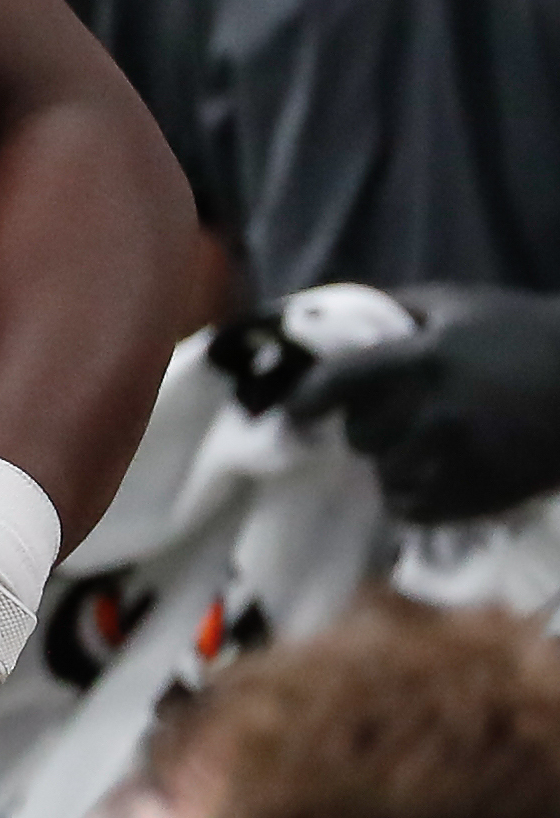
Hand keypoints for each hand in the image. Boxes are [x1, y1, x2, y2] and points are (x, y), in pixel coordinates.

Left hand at [285, 286, 559, 524]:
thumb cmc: (523, 333)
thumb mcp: (457, 305)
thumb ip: (394, 308)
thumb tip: (330, 314)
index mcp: (425, 359)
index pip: (339, 383)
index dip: (306, 400)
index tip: (295, 412)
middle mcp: (439, 411)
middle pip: (361, 436)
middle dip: (363, 429)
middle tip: (380, 422)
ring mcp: (466, 458)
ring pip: (387, 477)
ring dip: (388, 467)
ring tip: (407, 453)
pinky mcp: (488, 494)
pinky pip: (419, 512)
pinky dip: (412, 500)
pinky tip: (426, 480)